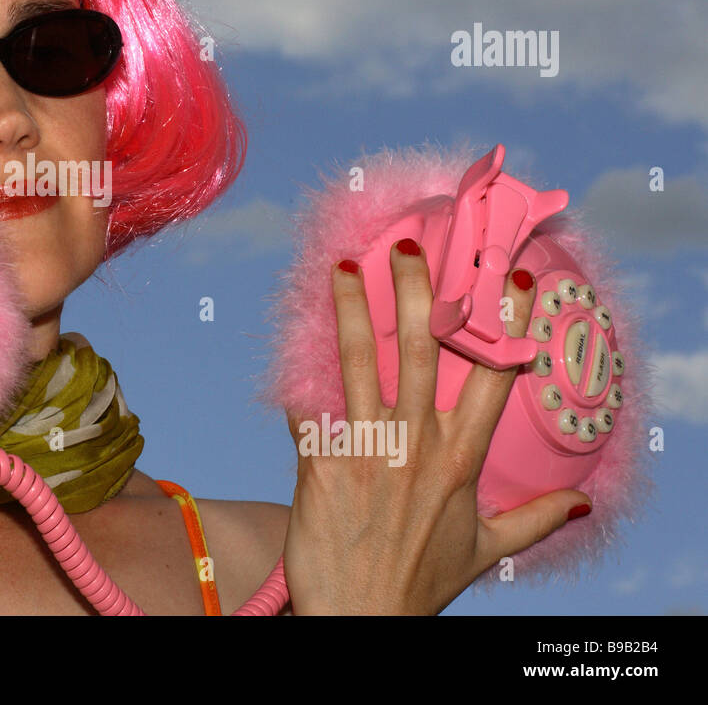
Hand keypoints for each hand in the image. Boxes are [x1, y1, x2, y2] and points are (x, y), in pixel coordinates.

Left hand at [280, 240, 590, 613]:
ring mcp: (366, 456)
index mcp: (459, 462)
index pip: (493, 381)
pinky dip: (294, 380)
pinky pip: (305, 412)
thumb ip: (533, 519)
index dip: (504, 327)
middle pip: (419, 354)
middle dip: (414, 294)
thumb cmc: (419, 583)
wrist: (360, 622)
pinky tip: (286, 343)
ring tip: (340, 269)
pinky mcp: (320, 469)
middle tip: (405, 247)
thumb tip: (584, 502)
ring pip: (357, 367)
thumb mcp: (485, 550)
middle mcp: (415, 449)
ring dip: (348, 313)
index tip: (511, 279)